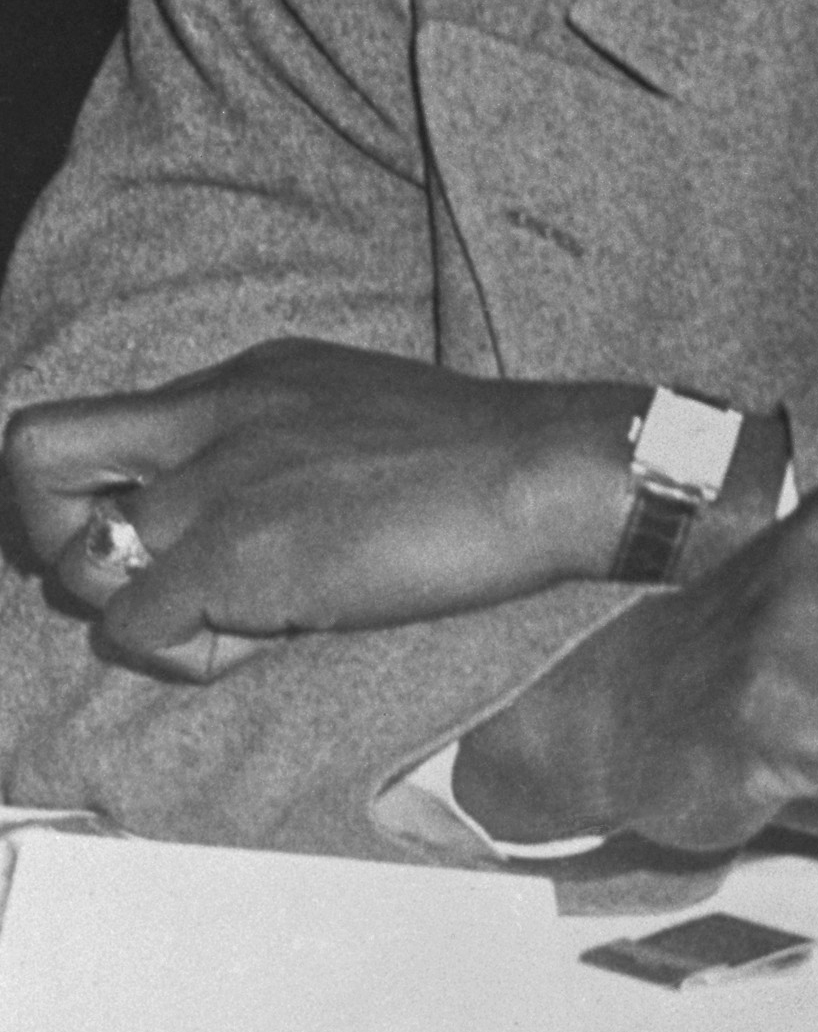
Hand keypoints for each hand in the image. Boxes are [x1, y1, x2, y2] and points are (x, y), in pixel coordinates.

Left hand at [2, 339, 650, 674]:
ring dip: (143, 607)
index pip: (104, 420)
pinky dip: (187, 653)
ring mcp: (218, 484)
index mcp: (249, 377)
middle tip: (131, 575)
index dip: (99, 488)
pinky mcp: (236, 556)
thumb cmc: (490, 455)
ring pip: (82, 563)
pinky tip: (268, 642)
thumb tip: (261, 511)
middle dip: (49, 528)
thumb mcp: (361, 411)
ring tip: (232, 622)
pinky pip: (138, 627)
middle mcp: (213, 414)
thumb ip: (287, 442)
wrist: (552, 469)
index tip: (154, 533)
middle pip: (35, 454)